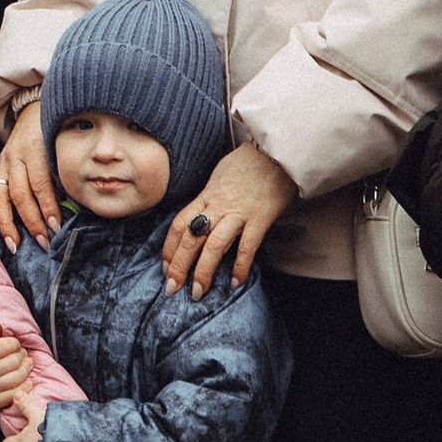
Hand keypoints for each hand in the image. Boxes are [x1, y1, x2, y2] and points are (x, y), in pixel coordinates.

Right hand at [0, 99, 59, 244]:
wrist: (34, 110)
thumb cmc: (54, 131)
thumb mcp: (62, 145)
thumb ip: (64, 171)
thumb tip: (74, 204)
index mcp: (33, 150)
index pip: (39, 184)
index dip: (47, 207)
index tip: (56, 227)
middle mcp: (15, 157)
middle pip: (19, 194)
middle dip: (30, 221)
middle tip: (42, 241)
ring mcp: (3, 163)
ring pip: (0, 196)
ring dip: (6, 223)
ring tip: (14, 244)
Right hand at [0, 321, 33, 415]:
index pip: (7, 346)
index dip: (15, 343)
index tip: (14, 344)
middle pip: (15, 360)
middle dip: (22, 354)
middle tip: (21, 353)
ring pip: (18, 376)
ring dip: (26, 368)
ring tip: (27, 363)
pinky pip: (15, 393)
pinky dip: (25, 386)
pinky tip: (27, 380)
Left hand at [162, 140, 297, 295]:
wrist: (277, 149)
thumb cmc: (249, 162)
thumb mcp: (220, 175)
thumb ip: (210, 197)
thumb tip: (201, 217)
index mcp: (206, 194)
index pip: (179, 224)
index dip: (169, 248)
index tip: (164, 268)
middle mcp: (218, 204)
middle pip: (190, 237)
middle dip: (179, 266)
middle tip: (172, 289)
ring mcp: (239, 211)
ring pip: (213, 244)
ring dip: (203, 271)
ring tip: (197, 292)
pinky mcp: (261, 217)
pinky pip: (247, 246)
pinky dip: (240, 266)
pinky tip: (235, 282)